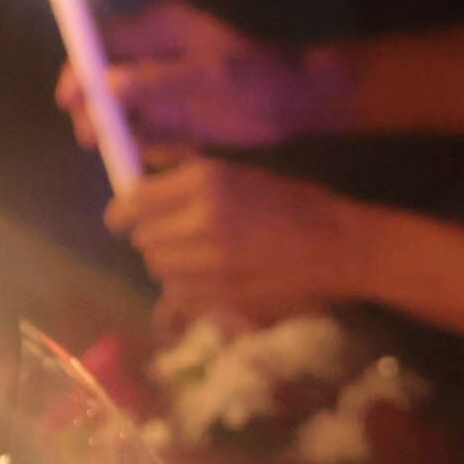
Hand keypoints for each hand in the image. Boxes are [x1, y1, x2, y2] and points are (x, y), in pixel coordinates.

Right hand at [76, 0, 347, 154]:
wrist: (298, 101)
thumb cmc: (260, 78)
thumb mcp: (213, 77)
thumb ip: (160, 81)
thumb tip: (107, 84)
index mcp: (159, 28)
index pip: (99, 41)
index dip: (78, 68)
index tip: (68, 99)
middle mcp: (152, 53)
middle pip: (102, 78)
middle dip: (94, 108)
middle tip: (93, 138)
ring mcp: (161, 84)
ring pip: (120, 109)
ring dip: (119, 131)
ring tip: (136, 149)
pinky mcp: (173, 112)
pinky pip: (144, 130)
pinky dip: (147, 145)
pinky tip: (169, 153)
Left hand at [104, 158, 380, 321]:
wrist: (342, 246)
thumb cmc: (297, 202)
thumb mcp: (242, 172)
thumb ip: (188, 170)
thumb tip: (145, 168)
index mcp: (206, 181)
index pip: (135, 201)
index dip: (121, 213)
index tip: (120, 219)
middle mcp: (202, 220)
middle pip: (145, 239)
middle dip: (154, 238)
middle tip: (175, 236)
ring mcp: (212, 263)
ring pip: (161, 269)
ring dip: (171, 264)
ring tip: (196, 258)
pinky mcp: (223, 296)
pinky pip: (181, 294)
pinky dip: (188, 288)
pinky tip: (211, 280)